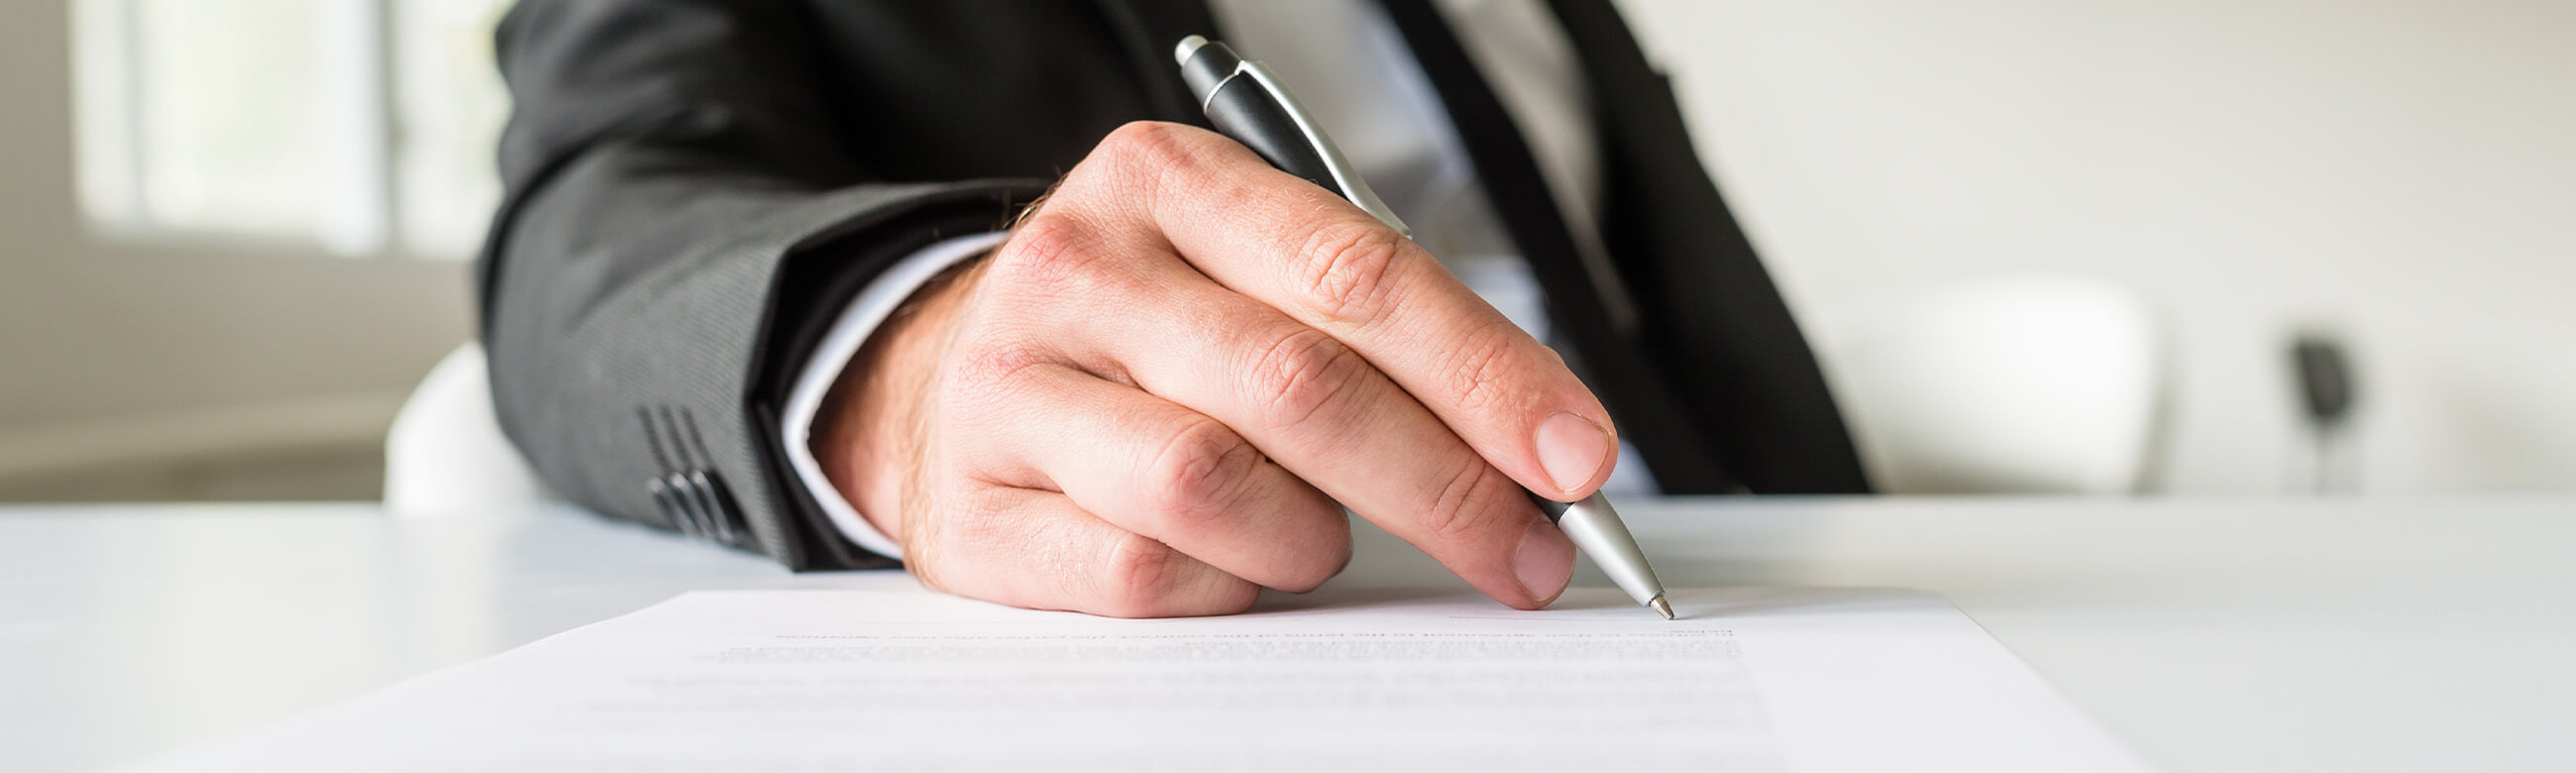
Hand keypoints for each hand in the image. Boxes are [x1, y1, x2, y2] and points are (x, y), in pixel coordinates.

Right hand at [817, 122, 1619, 616]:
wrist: (944, 385)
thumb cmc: (1145, 334)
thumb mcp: (1244, 274)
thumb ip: (1375, 331)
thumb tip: (1540, 450)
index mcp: (1164, 179)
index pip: (1359, 276)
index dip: (1487, 375)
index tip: (1575, 456)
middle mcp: (1078, 268)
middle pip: (1303, 389)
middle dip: (1445, 487)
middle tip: (1526, 553)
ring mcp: (1012, 388)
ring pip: (1218, 486)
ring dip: (1313, 539)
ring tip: (1322, 539)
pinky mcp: (977, 512)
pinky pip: (1145, 575)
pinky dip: (1223, 586)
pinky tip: (1229, 564)